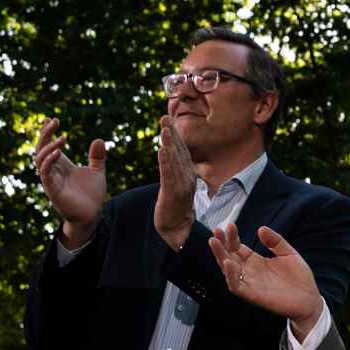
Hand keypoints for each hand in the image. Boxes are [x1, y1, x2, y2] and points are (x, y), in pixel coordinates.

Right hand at [33, 117, 106, 248]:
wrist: (92, 215)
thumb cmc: (91, 195)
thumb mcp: (97, 171)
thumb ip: (97, 157)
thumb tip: (98, 139)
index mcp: (61, 165)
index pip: (49, 146)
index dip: (48, 133)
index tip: (51, 119)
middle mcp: (53, 171)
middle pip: (41, 149)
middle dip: (45, 134)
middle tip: (54, 121)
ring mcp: (51, 180)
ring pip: (40, 160)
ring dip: (48, 147)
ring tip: (62, 138)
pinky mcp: (53, 190)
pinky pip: (46, 174)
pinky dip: (49, 162)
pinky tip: (58, 152)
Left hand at [153, 115, 196, 250]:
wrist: (178, 232)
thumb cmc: (175, 210)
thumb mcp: (178, 187)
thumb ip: (176, 172)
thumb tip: (171, 157)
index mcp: (187, 174)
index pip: (180, 151)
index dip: (174, 135)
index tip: (168, 120)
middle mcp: (187, 177)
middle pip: (179, 151)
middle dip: (172, 133)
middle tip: (164, 117)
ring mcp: (182, 185)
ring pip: (175, 160)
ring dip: (169, 143)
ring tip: (164, 129)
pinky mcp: (174, 194)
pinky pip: (169, 175)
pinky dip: (166, 162)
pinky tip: (162, 150)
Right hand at [208, 224, 323, 334]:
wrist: (310, 299)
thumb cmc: (299, 277)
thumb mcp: (289, 253)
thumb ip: (275, 241)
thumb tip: (261, 228)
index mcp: (256, 261)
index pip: (238, 248)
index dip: (232, 237)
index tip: (230, 225)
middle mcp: (249, 272)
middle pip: (229, 256)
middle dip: (221, 244)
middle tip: (216, 231)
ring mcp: (250, 283)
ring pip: (228, 270)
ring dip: (220, 256)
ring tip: (215, 242)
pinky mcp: (252, 295)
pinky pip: (236, 286)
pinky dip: (230, 275)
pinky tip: (229, 263)